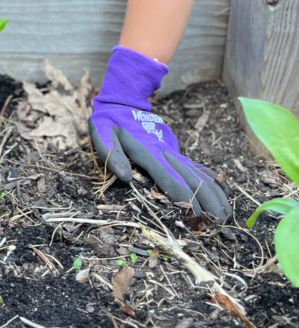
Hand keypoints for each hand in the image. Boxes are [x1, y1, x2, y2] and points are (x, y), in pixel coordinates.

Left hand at [89, 47, 230, 219]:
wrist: (123, 102)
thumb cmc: (108, 122)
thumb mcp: (101, 134)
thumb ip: (112, 155)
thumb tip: (125, 179)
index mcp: (148, 154)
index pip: (172, 181)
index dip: (186, 201)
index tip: (198, 220)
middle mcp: (165, 154)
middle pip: (192, 181)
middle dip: (208, 204)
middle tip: (219, 225)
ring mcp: (173, 153)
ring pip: (199, 175)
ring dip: (215, 194)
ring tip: (226, 215)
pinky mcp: (175, 152)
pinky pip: (197, 167)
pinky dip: (211, 180)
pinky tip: (223, 195)